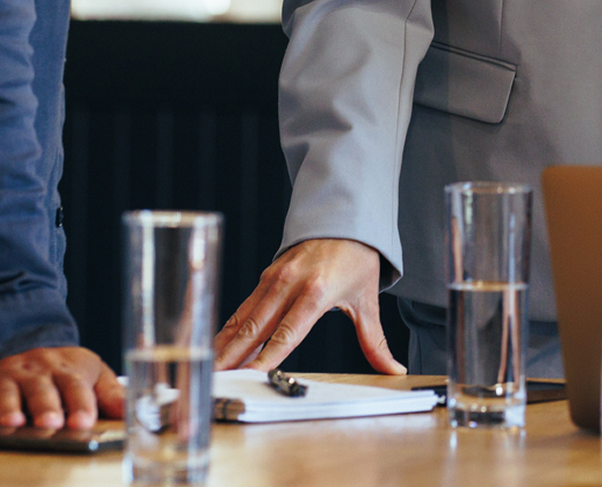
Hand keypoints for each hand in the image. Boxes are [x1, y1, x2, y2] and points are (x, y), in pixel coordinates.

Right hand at [0, 346, 123, 429]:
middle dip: (46, 406)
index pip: (76, 385)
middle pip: (42, 389)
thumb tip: (132, 412)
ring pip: (7, 392)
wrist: (13, 342)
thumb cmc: (57, 369)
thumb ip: (109, 393)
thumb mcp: (89, 373)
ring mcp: (6, 377)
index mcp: (66, 369)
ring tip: (15, 422)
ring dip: (10, 407)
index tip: (85, 421)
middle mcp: (35, 372)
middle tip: (51, 423)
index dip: (81, 404)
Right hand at [215, 238, 402, 372]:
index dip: (266, 358)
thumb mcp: (367, 301)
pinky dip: (227, 329)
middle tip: (214, 381)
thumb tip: (394, 369)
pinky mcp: (265, 277)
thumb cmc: (357, 259)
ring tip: (208, 370)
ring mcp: (273, 280)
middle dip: (232, 358)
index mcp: (316, 293)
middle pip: (255, 329)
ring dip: (223, 346)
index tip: (250, 377)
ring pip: (242, 319)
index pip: (286, 334)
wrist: (346, 219)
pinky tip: (216, 347)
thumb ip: (375, 340)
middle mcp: (289, 285)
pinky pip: (243, 308)